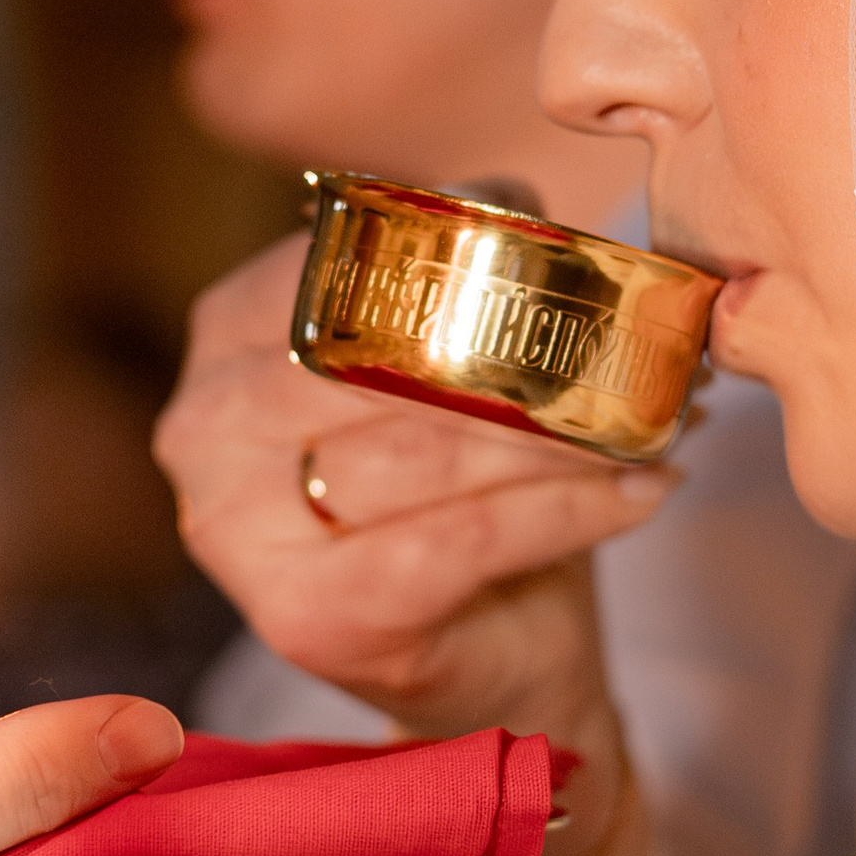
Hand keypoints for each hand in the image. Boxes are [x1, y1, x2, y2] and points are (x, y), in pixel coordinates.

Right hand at [155, 235, 667, 759]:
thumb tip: (517, 200)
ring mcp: (237, 530)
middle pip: (386, 367)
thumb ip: (468, 268)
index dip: (471, 268)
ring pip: (428, 453)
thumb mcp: (459, 361)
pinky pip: (462, 539)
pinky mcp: (304, 615)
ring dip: (561, 438)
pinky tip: (639, 492)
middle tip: (633, 358)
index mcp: (229, 336)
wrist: (492, 655)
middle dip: (525, 361)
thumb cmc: (470, 492)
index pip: (350, 275)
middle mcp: (204, 428)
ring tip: (651, 424)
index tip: (576, 276)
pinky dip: (566, 511)